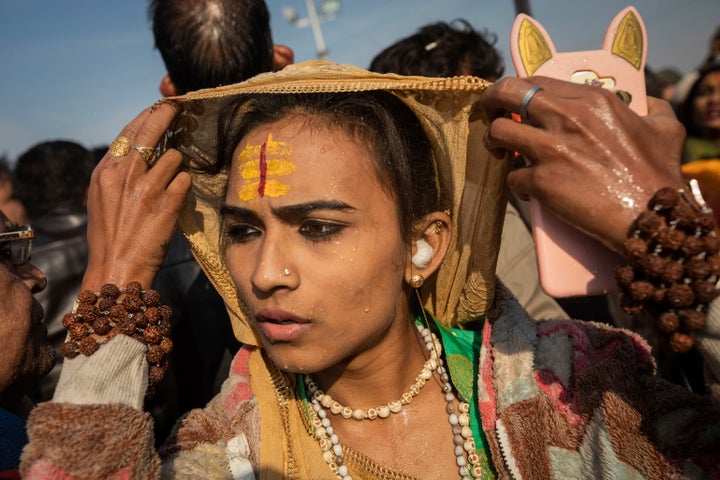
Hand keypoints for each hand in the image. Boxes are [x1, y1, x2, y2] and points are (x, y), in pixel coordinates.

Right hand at [82, 102, 191, 290]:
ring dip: (178, 165)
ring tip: (172, 180)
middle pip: (151, 131)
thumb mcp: (102, 199)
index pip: (129, 132)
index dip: (147, 116)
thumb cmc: (110, 236)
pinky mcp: (167, 204)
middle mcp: (124, 175)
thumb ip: (117, 174)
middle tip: (180, 107)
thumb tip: (138, 152)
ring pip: (174, 157)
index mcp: (105, 172)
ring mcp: (147, 188)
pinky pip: (186, 180)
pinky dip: (184, 185)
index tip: (160, 107)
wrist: (116, 268)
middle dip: (167, 114)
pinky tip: (178, 196)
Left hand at [479, 76, 685, 251]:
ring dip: (495, 143)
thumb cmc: (658, 174)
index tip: (512, 100)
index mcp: (592, 99)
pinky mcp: (541, 181)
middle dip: (490, 101)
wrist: (650, 215)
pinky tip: (529, 189)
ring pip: (498, 132)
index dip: (517, 89)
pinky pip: (511, 177)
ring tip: (502, 153)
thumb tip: (648, 102)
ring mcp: (551, 149)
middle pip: (507, 93)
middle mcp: (567, 117)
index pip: (536, 80)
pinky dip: (517, 184)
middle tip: (488, 114)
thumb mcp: (665, 128)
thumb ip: (652, 108)